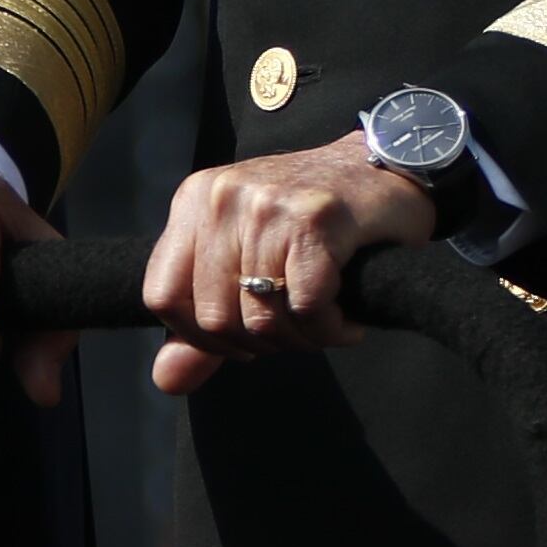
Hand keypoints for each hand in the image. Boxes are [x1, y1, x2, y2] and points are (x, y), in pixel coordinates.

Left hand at [139, 132, 432, 394]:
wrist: (384, 166)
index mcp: (193, 203)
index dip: (202, 337)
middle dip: (260, 343)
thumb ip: (202, 324)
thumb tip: (166, 380)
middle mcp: (220, 199)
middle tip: (296, 328)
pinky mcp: (315, 220)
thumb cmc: (311, 219)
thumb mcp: (244, 259)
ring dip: (302, 339)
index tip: (244, 336)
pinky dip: (331, 330)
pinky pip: (308, 309)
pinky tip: (346, 317)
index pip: (162, 296)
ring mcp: (266, 207)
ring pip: (263, 319)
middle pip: (214, 319)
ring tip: (324, 319)